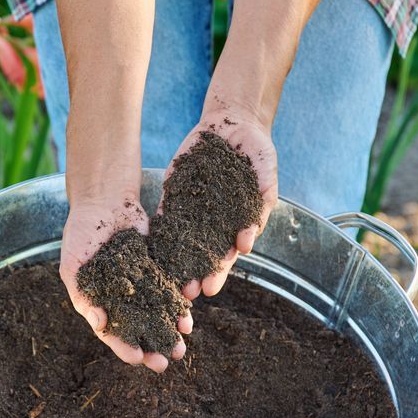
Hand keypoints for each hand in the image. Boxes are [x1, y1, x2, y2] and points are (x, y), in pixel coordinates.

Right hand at [60, 192, 192, 372]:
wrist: (104, 200)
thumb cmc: (80, 233)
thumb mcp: (74, 264)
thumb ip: (84, 294)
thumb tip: (99, 324)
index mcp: (99, 302)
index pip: (112, 332)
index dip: (124, 347)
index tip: (138, 358)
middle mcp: (122, 299)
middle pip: (138, 330)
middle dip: (152, 347)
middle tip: (166, 363)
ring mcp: (141, 286)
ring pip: (157, 315)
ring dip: (169, 332)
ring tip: (181, 346)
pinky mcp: (158, 270)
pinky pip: (170, 292)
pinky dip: (179, 306)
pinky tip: (188, 317)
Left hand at [162, 112, 277, 300]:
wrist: (233, 123)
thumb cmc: (257, 151)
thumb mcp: (266, 173)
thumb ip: (262, 201)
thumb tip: (248, 240)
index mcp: (237, 224)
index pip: (226, 254)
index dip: (218, 272)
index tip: (211, 288)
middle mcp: (214, 222)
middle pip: (201, 254)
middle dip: (194, 274)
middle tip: (186, 293)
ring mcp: (193, 209)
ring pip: (181, 241)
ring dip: (175, 261)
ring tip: (166, 281)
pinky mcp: (176, 193)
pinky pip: (166, 215)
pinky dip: (159, 232)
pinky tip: (151, 248)